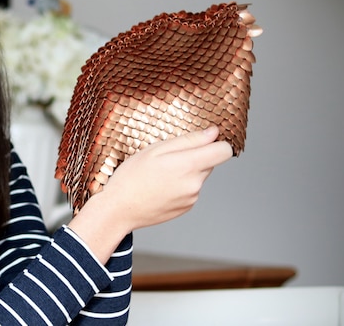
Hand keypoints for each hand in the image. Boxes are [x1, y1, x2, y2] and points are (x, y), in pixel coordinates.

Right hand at [68, 126, 232, 262]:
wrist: (119, 209)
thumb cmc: (131, 177)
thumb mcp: (155, 150)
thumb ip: (189, 140)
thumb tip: (213, 133)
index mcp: (189, 165)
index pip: (224, 151)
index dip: (216, 142)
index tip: (204, 140)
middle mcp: (195, 183)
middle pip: (210, 162)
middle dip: (194, 157)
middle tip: (167, 159)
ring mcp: (192, 198)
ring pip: (198, 176)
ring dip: (185, 172)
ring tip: (160, 175)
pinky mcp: (186, 207)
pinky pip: (190, 190)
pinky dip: (179, 185)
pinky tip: (160, 187)